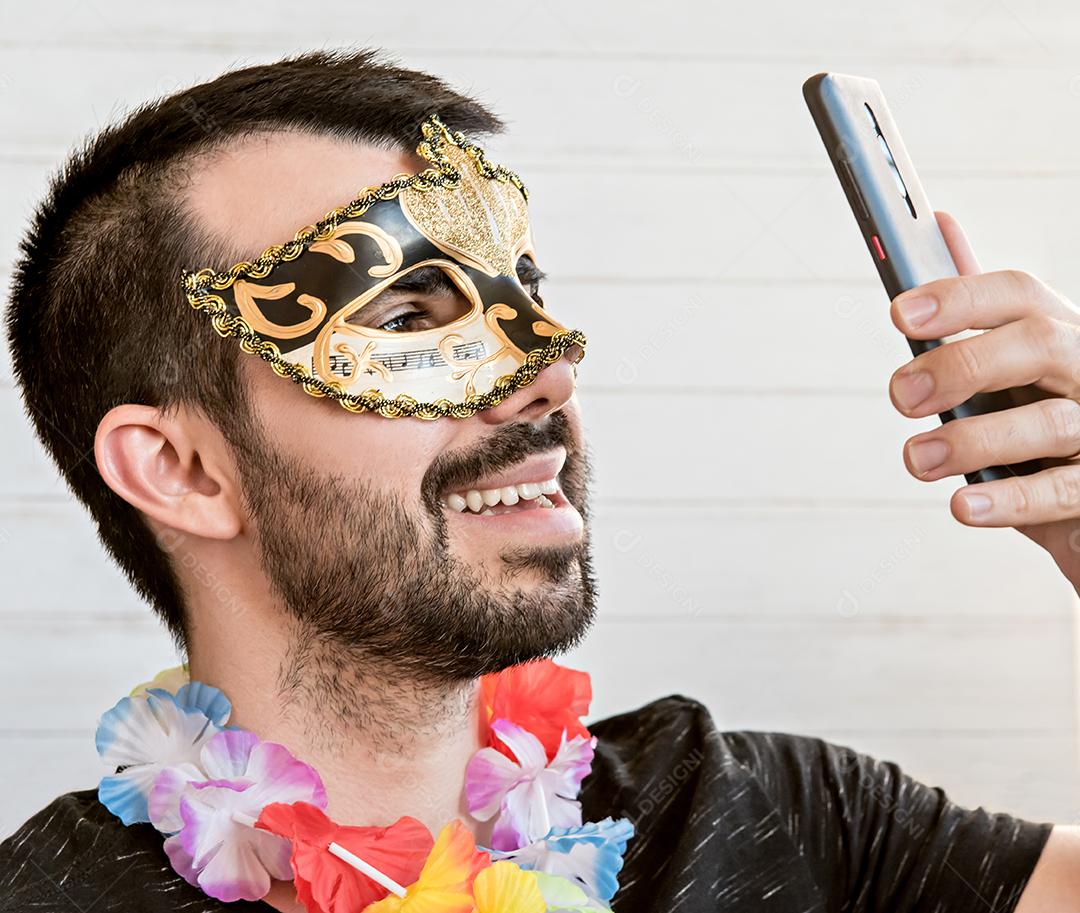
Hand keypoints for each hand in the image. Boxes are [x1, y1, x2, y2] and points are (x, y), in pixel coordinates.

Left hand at [890, 212, 1079, 593]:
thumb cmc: (1032, 425)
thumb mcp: (1004, 364)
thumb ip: (973, 308)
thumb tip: (936, 224)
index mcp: (1058, 333)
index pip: (1019, 293)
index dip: (960, 298)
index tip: (899, 313)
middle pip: (1040, 342)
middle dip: (963, 363)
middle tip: (902, 395)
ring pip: (1052, 421)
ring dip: (972, 441)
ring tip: (916, 459)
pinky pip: (1064, 491)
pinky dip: (1009, 499)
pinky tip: (963, 505)